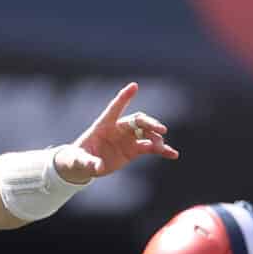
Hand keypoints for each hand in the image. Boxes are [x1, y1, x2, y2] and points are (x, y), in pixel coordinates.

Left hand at [55, 83, 179, 183]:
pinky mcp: (134, 149)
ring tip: (162, 148)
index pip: (115, 108)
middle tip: (162, 130)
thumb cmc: (79, 158)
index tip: (134, 86)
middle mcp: (118, 128)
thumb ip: (89, 163)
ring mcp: (128, 138)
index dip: (124, 97)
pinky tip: (173, 154)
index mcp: (104, 125)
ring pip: (147, 133)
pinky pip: (150, 147)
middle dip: (150, 123)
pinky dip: (162, 150)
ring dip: (156, 139)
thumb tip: (99, 167)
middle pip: (138, 121)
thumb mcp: (80, 161)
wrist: (85, 166)